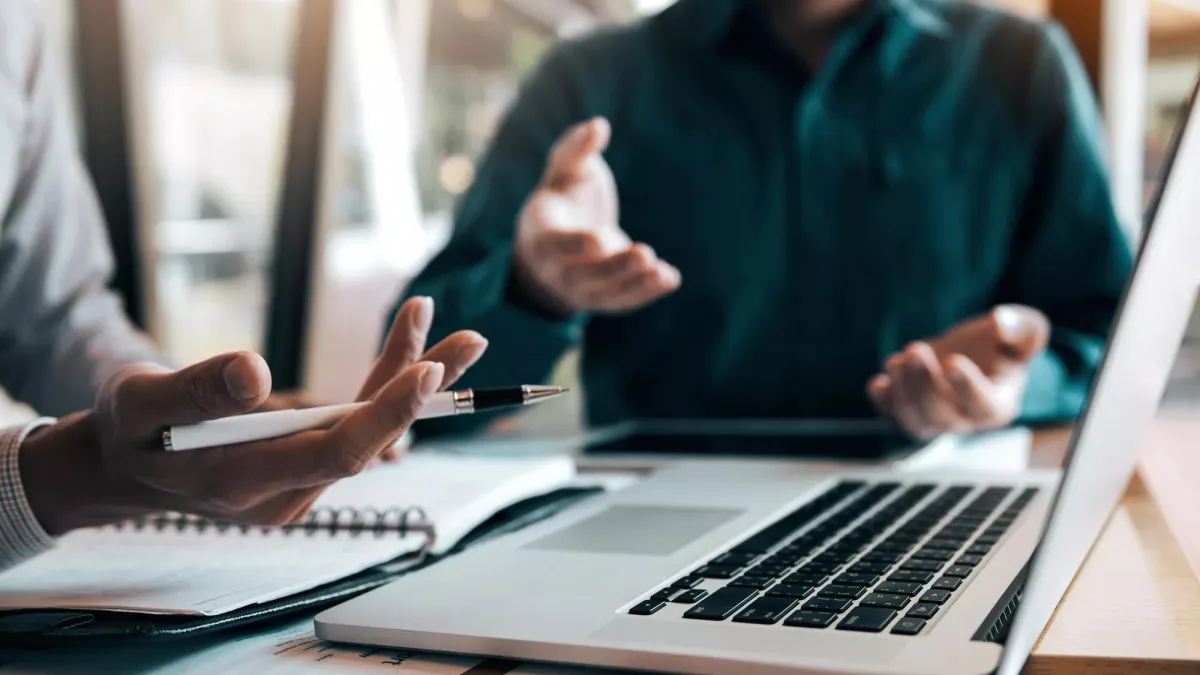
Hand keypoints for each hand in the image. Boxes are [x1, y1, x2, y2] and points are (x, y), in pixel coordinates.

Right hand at [18, 297, 486, 535]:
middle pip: (368, 439)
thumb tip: (256, 371)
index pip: (333, 454)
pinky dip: (384, 384)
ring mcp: (298, 482)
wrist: (124, 466)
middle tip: (473, 340)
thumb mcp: (141, 400)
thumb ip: (196, 389)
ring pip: (368, 429)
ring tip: (460, 333)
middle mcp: (283, 493)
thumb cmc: (130, 429)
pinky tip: (413, 346)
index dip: (383, 414)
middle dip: (421, 388)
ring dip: (411, 377)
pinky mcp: (305, 464)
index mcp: (242, 483)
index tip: (425, 371)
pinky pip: (354, 423)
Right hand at [513, 117, 680, 315]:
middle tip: (644, 254)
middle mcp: (556, 268)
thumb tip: (599, 126)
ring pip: (605, 293)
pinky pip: (624, 301)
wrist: (556, 243)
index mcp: (542, 234)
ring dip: (634, 284)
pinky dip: (646, 293)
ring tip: (660, 271)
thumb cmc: (564, 197)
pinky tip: (670, 278)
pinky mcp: (604, 299)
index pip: (556, 245)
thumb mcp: (564, 170)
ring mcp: (580, 289)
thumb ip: (576, 149)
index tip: (601, 239)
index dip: (577, 245)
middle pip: (583, 276)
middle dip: (614, 268)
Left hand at [867, 305, 1050, 439]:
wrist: (970, 352)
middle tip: (915, 350)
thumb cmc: (1001, 343)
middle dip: (925, 385)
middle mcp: (965, 420)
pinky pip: (892, 417)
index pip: (985, 407)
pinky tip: (879, 383)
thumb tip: (1002, 321)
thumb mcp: (1024, 330)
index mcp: (999, 404)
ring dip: (902, 394)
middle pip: (943, 417)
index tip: (953, 361)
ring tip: (895, 362)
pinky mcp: (909, 412)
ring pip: (916, 422)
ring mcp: (935, 420)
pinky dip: (883, 403)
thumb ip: (1023, 328)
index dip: (968, 388)